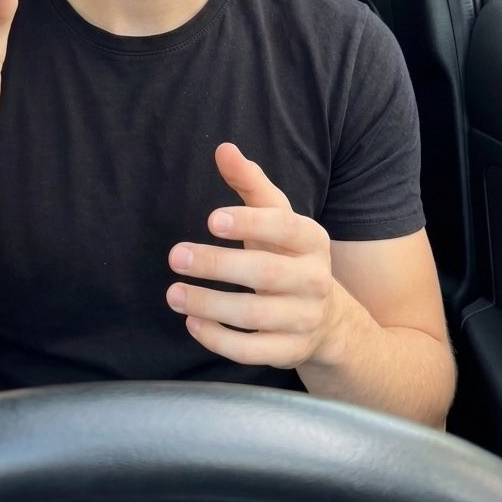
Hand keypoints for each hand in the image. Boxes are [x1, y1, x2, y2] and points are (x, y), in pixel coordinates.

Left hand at [166, 143, 342, 368]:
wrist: (328, 319)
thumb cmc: (288, 255)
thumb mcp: (277, 217)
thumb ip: (250, 183)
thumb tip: (223, 149)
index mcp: (312, 240)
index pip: (285, 228)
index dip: (250, 223)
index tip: (211, 219)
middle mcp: (314, 280)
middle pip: (265, 274)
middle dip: (217, 264)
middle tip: (175, 255)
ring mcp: (303, 319)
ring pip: (255, 316)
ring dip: (210, 304)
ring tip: (173, 293)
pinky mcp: (289, 352)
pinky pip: (253, 351)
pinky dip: (220, 340)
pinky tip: (192, 323)